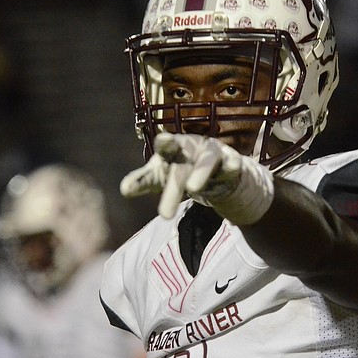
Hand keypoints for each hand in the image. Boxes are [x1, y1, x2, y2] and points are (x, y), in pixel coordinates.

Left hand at [121, 132, 273, 223]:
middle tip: (164, 215)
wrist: (218, 169)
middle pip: (182, 167)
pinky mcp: (233, 162)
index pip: (166, 147)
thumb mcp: (161, 175)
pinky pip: (233, 165)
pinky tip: (230, 171)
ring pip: (208, 162)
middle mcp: (194, 148)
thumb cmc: (183, 169)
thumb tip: (123, 189)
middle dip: (174, 188)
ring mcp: (215, 154)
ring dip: (201, 173)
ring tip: (193, 189)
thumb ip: (143, 180)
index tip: (162, 142)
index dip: (164, 144)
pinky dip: (231, 168)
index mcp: (174, 149)